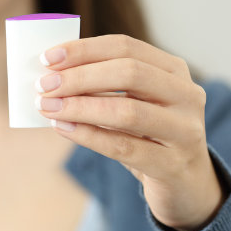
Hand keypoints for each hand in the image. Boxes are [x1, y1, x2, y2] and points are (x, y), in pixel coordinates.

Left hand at [37, 34, 223, 230]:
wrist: (185, 183)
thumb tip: (51, 73)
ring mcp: (185, 131)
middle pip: (129, 73)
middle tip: (44, 85)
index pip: (125, 47)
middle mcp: (186, 95)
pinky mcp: (173, 165)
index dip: (84, 49)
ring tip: (47, 107)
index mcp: (173, 70)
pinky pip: (123, 147)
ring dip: (79, 107)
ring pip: (127, 111)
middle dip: (80, 76)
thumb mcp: (131, 101)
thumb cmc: (147, 134)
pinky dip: (88, 135)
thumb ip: (101, 84)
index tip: (47, 57)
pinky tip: (62, 129)